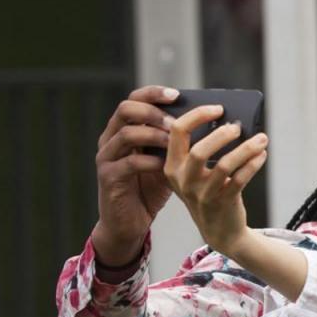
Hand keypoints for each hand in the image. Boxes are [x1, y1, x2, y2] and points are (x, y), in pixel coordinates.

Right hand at [93, 86, 178, 265]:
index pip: (134, 100)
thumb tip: (209, 124)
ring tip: (175, 141)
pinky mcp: (109, 178)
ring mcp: (107, 158)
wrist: (129, 222)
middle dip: (154, 112)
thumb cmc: (149, 188)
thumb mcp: (165, 161)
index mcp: (123, 129)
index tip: (178, 94)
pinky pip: (129, 163)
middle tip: (178, 122)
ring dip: (154, 134)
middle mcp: (110, 139)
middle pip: (126, 109)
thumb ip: (176, 143)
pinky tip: (166, 165)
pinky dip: (149, 161)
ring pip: (126, 134)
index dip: (154, 94)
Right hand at [163, 104, 268, 257]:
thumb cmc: (209, 193)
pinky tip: (262, 155)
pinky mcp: (223, 203)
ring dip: (246, 148)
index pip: (177, 132)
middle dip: (222, 134)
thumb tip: (228, 121)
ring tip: (262, 138)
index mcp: (172, 167)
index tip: (218, 108)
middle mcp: (184, 180)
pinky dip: (253, 164)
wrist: (221, 231)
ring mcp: (203, 194)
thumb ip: (201, 150)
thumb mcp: (195, 174)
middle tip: (238, 126)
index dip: (197, 115)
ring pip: (224, 165)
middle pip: (199, 150)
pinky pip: (240, 179)